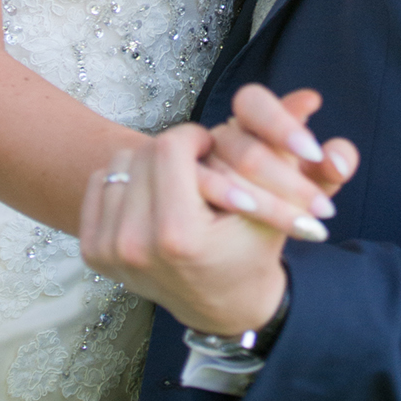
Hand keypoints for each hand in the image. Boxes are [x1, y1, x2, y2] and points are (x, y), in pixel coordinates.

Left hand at [81, 125, 293, 337]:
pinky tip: (154, 202)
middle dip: (173, 151)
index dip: (194, 138)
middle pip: (142, 154)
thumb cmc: (253, 253)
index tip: (210, 145)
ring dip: (149, 167)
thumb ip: (288, 153)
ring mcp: (109, 252)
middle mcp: (134, 246)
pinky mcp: (93, 252)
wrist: (223, 305)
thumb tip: (308, 95)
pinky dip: (127, 186)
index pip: (170, 148)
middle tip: (196, 164)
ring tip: (178, 184)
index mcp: (178, 237)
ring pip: (119, 166)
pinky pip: (100, 185)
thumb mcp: (279, 206)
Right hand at [194, 86, 358, 242]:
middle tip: (324, 211)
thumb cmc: (269, 213)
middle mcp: (216, 139)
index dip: (281, 123)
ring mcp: (190, 161)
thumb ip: (323, 170)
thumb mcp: (304, 191)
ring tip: (305, 225)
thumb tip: (340, 156)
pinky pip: (196, 185)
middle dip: (289, 182)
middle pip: (246, 149)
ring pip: (223, 170)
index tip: (313, 152)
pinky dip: (227, 194)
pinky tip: (250, 211)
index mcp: (248, 125)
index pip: (254, 102)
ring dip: (269, 200)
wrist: (224, 251)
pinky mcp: (166, 181)